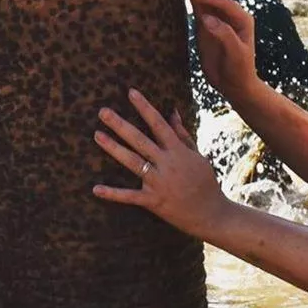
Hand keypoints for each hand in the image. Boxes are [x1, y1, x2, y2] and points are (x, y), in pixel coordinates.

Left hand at [92, 89, 228, 238]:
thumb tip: (172, 112)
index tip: (131, 92)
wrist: (212, 214)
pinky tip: (96, 189)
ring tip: (97, 135)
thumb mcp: (197, 155)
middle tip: (102, 111)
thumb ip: (182, 134)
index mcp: (178, 151)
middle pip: (140, 140)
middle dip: (120, 125)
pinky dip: (113, 194)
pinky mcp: (153, 201)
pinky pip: (130, 196)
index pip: (158, 124)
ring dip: (113, 148)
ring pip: (132, 162)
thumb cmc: (205, 182)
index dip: (145, 108)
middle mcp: (167, 164)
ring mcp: (159, 183)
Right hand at [181, 0, 257, 101]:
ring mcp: (219, 19)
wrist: (235, 84)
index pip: (224, 2)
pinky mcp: (208, 26)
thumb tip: (207, 18)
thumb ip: (224, 35)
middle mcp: (231, 15)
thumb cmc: (239, 70)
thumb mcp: (236, 55)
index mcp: (242, 19)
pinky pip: (198, 8)